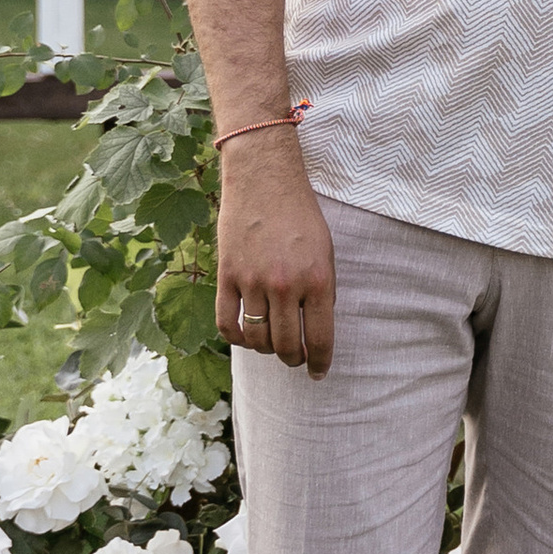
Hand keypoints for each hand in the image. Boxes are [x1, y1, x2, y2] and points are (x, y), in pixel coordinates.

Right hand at [216, 141, 336, 374]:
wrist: (265, 180)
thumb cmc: (301, 216)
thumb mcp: (326, 253)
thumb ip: (322, 292)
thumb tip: (314, 331)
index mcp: (317, 280)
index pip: (320, 339)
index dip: (320, 362)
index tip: (319, 373)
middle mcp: (285, 285)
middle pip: (286, 346)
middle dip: (293, 359)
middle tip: (295, 358)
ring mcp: (253, 282)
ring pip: (257, 339)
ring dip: (266, 350)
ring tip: (272, 344)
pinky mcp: (226, 275)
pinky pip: (227, 324)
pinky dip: (237, 338)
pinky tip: (246, 336)